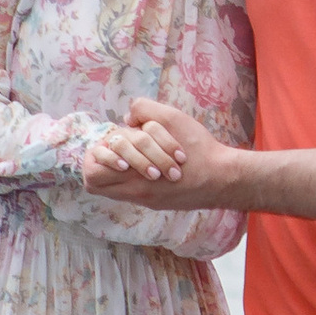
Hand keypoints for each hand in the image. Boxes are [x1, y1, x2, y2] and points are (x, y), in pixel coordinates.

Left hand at [87, 99, 244, 209]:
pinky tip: (149, 163)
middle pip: (95, 184)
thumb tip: (127, 119)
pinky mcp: (155, 203)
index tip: (110, 143)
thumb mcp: (172, 118)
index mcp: (135, 175)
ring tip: (132, 155)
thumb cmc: (198, 148)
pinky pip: (129, 193)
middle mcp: (136, 192)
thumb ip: (145, 111)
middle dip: (100, 164)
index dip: (95, 156)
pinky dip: (131, 177)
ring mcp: (145, 201)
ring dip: (115, 171)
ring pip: (111, 190)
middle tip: (116, 149)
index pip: (92, 174)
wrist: (222, 179)